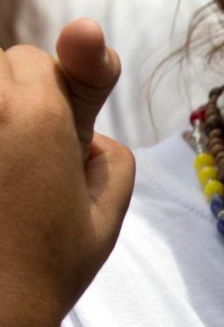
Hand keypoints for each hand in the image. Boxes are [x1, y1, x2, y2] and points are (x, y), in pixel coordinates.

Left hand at [0, 23, 132, 326]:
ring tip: (7, 174)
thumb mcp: (105, 211)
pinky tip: (0, 184)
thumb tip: (87, 130)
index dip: (48, 93)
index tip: (52, 135)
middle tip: (26, 159)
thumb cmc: (51, 267)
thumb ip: (109, 150)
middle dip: (13, 98)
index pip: (33, 59)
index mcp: (39, 114)